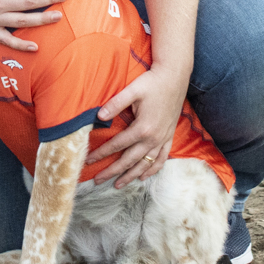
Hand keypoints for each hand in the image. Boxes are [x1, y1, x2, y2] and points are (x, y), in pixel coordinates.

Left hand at [85, 67, 189, 186]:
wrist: (175, 78)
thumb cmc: (152, 82)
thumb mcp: (132, 90)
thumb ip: (115, 104)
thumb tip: (98, 116)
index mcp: (142, 128)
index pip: (117, 145)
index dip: (101, 153)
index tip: (89, 161)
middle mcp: (153, 138)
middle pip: (129, 160)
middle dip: (112, 171)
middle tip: (98, 180)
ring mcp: (162, 139)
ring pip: (145, 164)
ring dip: (131, 175)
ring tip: (118, 185)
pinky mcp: (169, 137)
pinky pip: (161, 159)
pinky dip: (153, 169)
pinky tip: (144, 177)